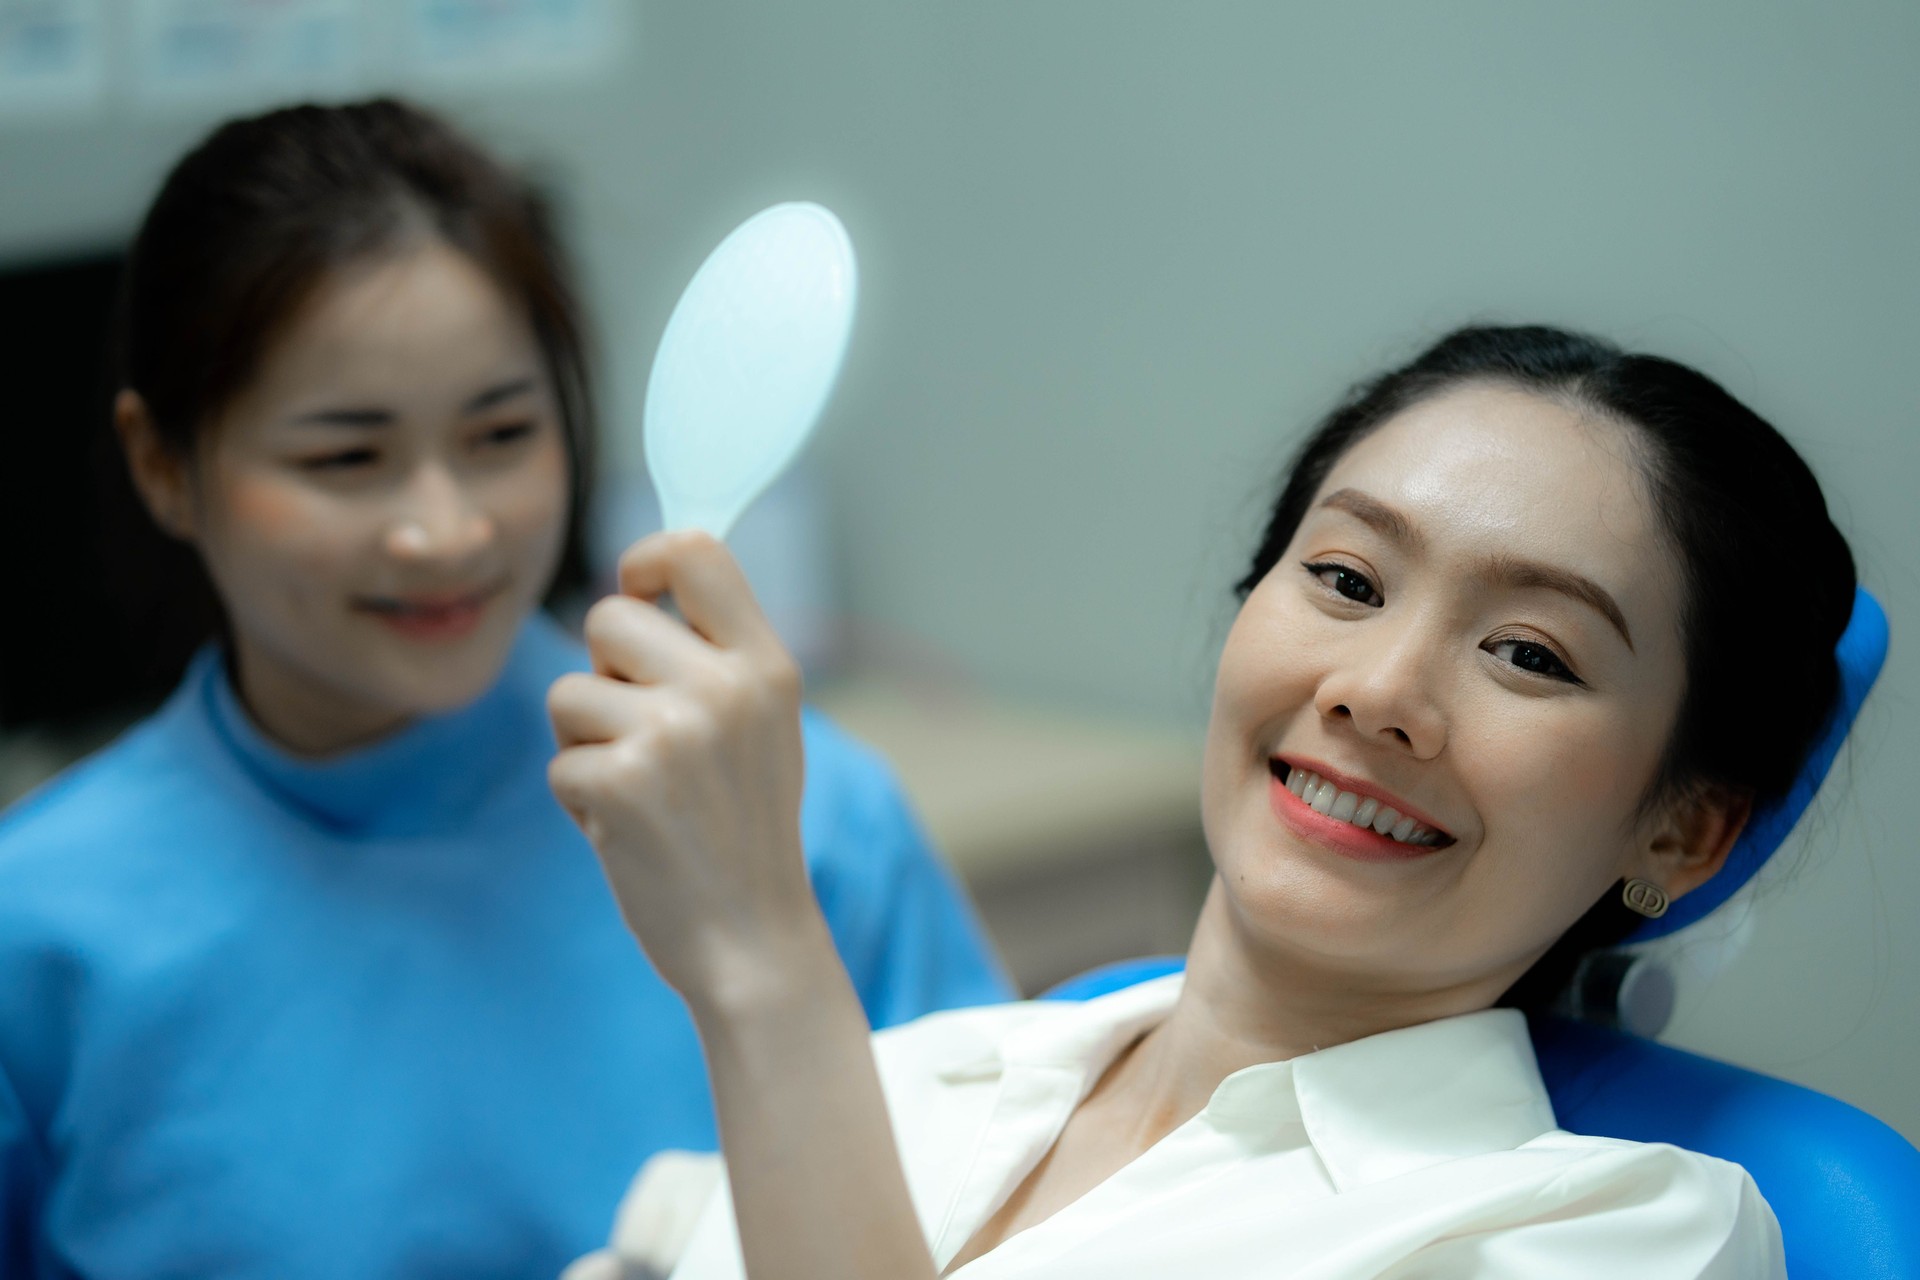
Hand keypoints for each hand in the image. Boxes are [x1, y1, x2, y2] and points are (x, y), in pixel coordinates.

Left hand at [547, 530, 824, 1011]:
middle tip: (642, 734)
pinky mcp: (620, 783)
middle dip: (603, 673)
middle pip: (607, 617)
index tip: (636, 594)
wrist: (753, 940)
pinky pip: (559, 761)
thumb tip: (639, 579)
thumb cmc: (744, 829)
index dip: (646, 560)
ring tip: (640, 791)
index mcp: (766, 665)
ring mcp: (673, 734)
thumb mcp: (762, 726)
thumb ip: (715, 654)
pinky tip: (628, 832)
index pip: (696, 551)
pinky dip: (579, 801)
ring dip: (585, 743)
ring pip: (568, 692)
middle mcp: (725, 688)